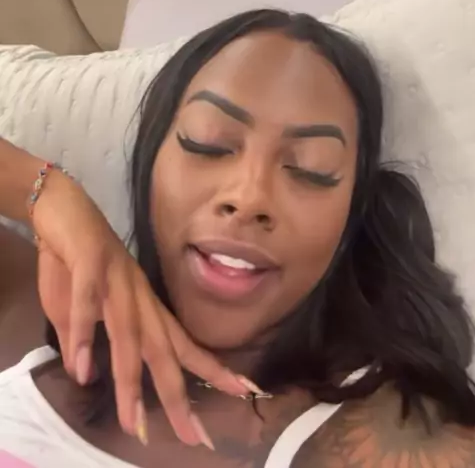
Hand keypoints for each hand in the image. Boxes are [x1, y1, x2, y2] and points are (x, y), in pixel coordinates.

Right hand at [32, 170, 251, 446]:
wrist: (62, 206)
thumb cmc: (75, 258)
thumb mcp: (78, 308)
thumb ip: (81, 340)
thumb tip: (83, 374)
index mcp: (143, 306)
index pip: (182, 343)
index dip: (211, 369)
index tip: (244, 394)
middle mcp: (137, 296)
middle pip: (162, 350)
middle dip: (179, 395)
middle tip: (196, 436)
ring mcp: (115, 279)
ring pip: (128, 335)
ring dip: (130, 380)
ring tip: (134, 422)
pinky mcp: (89, 263)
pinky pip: (88, 302)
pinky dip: (85, 334)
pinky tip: (81, 368)